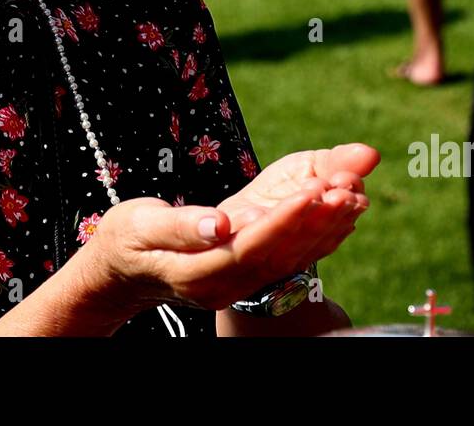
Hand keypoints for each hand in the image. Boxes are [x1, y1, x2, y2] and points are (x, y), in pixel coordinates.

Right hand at [88, 145, 375, 312]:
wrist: (120, 273)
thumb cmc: (126, 241)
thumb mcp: (141, 226)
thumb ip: (181, 225)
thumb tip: (220, 224)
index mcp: (197, 273)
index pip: (250, 246)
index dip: (283, 221)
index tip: (312, 192)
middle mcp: (223, 286)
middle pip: (279, 254)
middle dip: (316, 221)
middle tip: (347, 188)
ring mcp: (235, 286)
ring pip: (289, 258)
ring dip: (323, 229)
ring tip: (354, 196)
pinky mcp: (244, 277)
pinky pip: (286, 259)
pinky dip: (314, 237)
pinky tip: (337, 216)